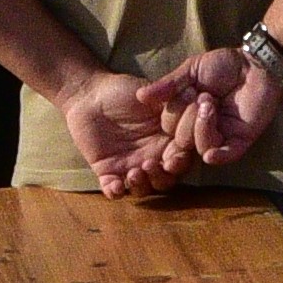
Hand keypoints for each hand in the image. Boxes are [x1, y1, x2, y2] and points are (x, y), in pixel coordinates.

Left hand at [56, 69, 191, 197]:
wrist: (89, 96)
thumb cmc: (123, 91)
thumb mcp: (150, 96)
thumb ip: (170, 104)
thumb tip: (193, 103)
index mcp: (167, 140)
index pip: (182, 157)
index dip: (180, 162)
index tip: (173, 160)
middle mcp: (153, 156)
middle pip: (167, 179)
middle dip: (161, 177)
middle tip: (149, 165)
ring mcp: (131, 166)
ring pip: (144, 188)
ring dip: (141, 186)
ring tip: (133, 173)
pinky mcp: (109, 173)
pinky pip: (115, 190)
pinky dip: (116, 192)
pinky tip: (115, 185)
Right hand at [139, 46, 282, 170]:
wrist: (255, 63)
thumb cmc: (223, 65)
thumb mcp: (190, 70)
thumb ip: (169, 85)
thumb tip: (140, 96)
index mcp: (185, 115)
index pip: (167, 126)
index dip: (172, 113)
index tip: (186, 91)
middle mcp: (200, 129)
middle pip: (180, 141)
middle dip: (186, 118)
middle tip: (201, 96)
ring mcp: (220, 136)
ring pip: (199, 148)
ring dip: (200, 126)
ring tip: (210, 103)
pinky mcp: (239, 141)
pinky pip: (223, 156)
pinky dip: (216, 154)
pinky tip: (211, 147)